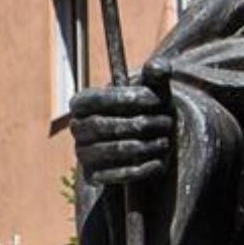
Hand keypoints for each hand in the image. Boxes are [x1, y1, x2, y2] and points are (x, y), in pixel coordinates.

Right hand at [69, 78, 171, 198]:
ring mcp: (82, 153)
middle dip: (137, 123)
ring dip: (142, 146)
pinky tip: (158, 162)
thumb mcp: (153, 87)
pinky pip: (115, 174)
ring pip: (111, 150)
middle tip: (166, 122)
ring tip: (166, 141)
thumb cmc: (147, 107)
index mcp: (81, 102)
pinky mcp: (93, 176)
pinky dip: (139, 169)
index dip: (120, 98)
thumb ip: (157, 72)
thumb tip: (157, 68)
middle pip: (100, 125)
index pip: (93, 99)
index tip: (150, 98)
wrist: (144, 139)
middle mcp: (76, 128)